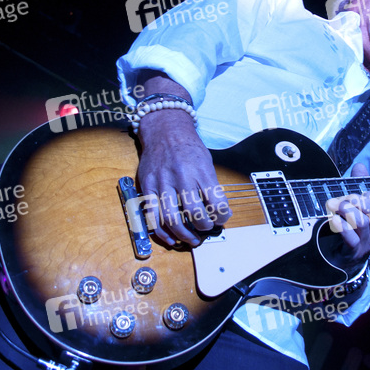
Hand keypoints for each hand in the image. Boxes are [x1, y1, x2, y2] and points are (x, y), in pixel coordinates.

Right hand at [135, 80, 229, 246]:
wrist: (165, 130)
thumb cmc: (189, 147)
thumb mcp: (207, 162)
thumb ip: (211, 186)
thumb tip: (220, 212)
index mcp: (200, 171)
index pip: (216, 202)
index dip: (222, 216)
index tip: (223, 218)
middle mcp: (181, 177)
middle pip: (193, 213)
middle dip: (203, 227)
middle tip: (206, 230)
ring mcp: (161, 182)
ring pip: (171, 218)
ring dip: (183, 235)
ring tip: (191, 240)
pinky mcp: (146, 186)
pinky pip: (152, 215)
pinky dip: (161, 232)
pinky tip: (170, 238)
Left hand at [325, 163, 369, 261]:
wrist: (343, 262)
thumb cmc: (352, 230)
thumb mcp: (357, 208)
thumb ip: (359, 186)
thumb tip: (360, 166)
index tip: (359, 192)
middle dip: (356, 200)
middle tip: (342, 199)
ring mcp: (366, 243)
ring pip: (362, 222)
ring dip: (346, 210)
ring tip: (334, 206)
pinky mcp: (353, 252)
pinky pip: (351, 238)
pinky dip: (341, 226)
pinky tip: (333, 219)